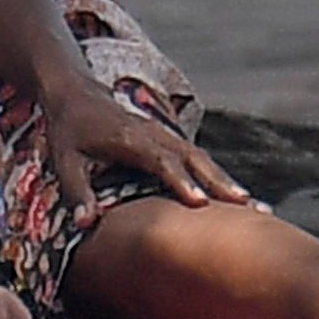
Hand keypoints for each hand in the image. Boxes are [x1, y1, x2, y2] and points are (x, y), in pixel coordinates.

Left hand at [28, 75, 247, 213]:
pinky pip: (198, 158)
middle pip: (195, 158)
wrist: (78, 94)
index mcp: (131, 138)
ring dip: (227, 180)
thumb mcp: (64, 160)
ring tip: (254, 205)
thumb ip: (77, 192)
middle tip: (249, 206)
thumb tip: (86, 224)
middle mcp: (155, 134)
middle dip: (222, 183)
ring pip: (202, 158)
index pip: (162, 161)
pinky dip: (218, 176)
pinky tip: (234, 196)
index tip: (201, 203)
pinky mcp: (168, 140)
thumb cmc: (70, 131)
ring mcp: (165, 135)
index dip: (182, 181)